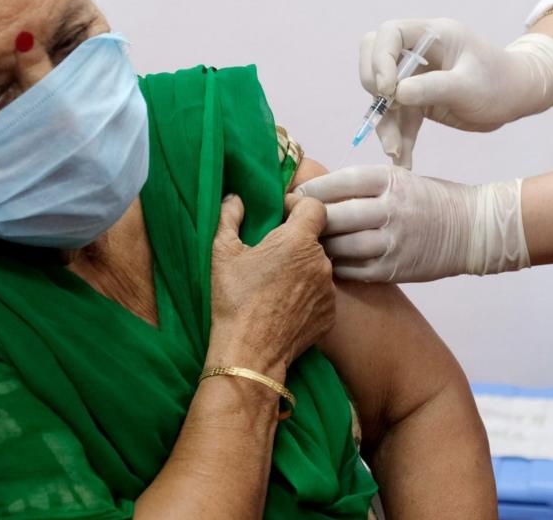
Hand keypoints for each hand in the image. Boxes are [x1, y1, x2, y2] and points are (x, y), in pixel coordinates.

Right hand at [207, 194, 335, 379]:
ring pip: (318, 267)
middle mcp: (321, 262)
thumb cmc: (234, 300)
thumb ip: (229, 217)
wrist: (249, 354)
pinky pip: (321, 294)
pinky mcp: (331, 315)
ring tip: (276, 283)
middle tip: (270, 254)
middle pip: (315, 239)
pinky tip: (284, 305)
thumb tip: (236, 198)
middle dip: (295, 241)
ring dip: (302, 268)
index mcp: (298, 241)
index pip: (315, 206)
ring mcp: (329, 291)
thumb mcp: (222, 253)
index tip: (280, 215)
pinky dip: (307, 294)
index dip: (298, 205)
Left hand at [295, 165, 529, 282]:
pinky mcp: (396, 268)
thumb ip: (364, 186)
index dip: (311, 190)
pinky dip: (336, 267)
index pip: (340, 182)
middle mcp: (392, 209)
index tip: (293, 195)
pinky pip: (355, 270)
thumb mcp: (400, 180)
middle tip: (288, 223)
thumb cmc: (429, 200)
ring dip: (319, 247)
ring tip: (304, 246)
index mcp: (390, 180)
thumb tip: (316, 192)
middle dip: (307, 220)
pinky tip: (326, 264)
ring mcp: (394, 241)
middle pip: (335, 216)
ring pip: (341, 246)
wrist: (472, 229)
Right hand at [360, 18, 552, 167]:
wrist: (519, 99)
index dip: (380, 58)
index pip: (389, 34)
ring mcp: (417, 76)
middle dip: (374, 87)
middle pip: (375, 58)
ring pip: (384, 95)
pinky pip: (399, 116)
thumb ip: (433, 88)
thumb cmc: (502, 83)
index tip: (387, 89)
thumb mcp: (470, 87)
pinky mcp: (419, 99)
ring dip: (386, 123)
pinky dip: (398, 137)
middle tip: (384, 110)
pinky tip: (403, 159)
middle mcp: (419, 52)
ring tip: (394, 152)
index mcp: (432, 35)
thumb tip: (395, 93)